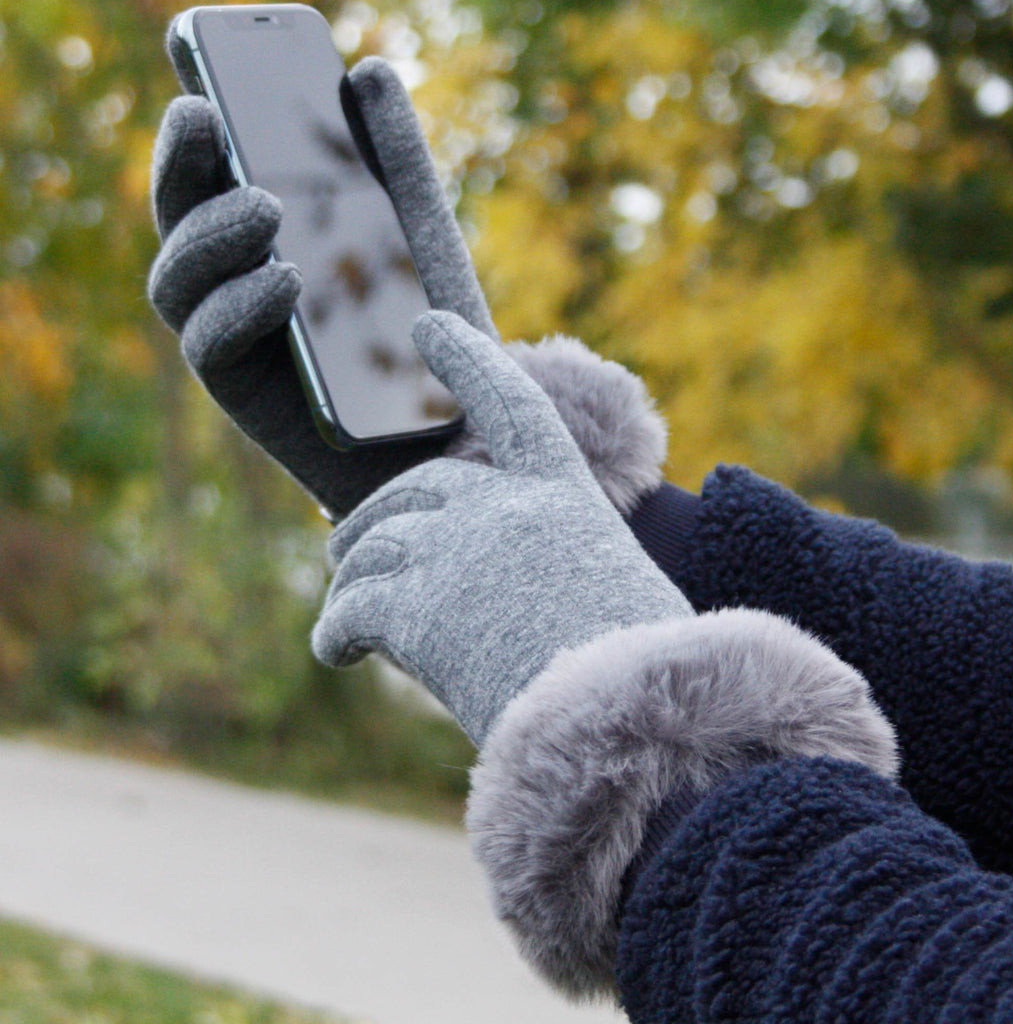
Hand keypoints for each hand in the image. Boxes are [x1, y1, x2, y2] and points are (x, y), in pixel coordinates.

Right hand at [149, 19, 665, 518]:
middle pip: (177, 220)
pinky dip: (237, 306)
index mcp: (264, 240)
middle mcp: (233, 284)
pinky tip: (283, 280)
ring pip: (177, 280)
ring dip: (210, 235)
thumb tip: (369, 71)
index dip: (193, 132)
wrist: (452, 432)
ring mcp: (232, 338)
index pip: (209, 178)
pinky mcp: (242, 391)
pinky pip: (210, 345)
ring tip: (268, 208)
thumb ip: (397, 162)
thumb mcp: (420, 237)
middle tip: (210, 119)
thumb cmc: (427, 333)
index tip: (199, 80)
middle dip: (182, 167)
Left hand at [312, 310, 691, 742]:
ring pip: (370, 547)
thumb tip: (495, 593)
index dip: (467, 360)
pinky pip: (350, 609)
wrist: (632, 720)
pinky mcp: (416, 610)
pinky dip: (334, 631)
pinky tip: (335, 650)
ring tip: (342, 605)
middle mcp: (502, 506)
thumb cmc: (643, 670)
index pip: (508, 404)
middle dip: (376, 517)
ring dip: (349, 574)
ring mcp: (455, 552)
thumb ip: (553, 563)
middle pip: (414, 492)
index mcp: (564, 491)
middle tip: (348, 546)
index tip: (428, 326)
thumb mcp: (614, 586)